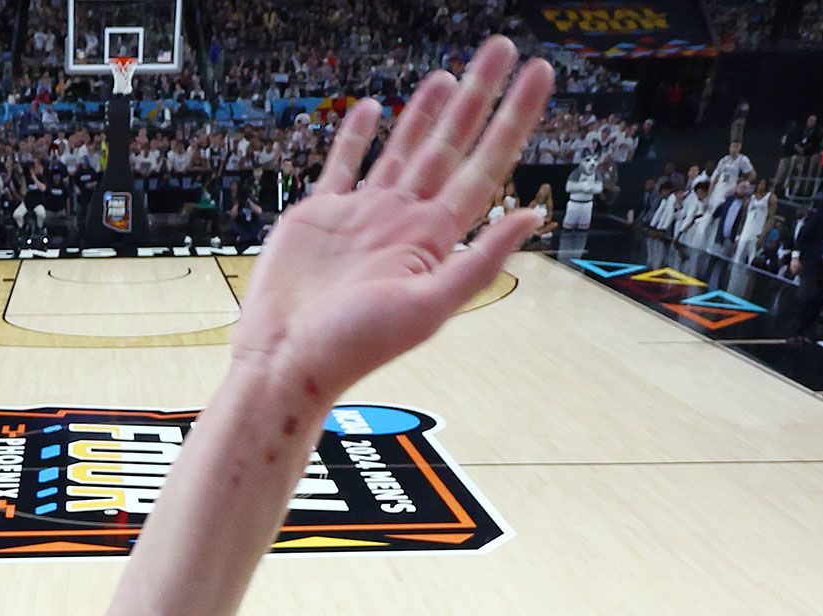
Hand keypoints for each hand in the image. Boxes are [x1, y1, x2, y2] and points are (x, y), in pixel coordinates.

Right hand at [231, 40, 551, 400]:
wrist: (286, 358)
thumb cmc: (353, 346)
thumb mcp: (429, 306)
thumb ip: (479, 261)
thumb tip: (531, 217)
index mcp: (432, 238)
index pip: (485, 165)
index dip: (513, 119)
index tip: (536, 78)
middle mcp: (403, 220)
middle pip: (450, 144)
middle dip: (478, 96)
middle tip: (500, 50)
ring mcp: (363, 214)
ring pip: (404, 148)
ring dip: (427, 111)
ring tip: (451, 76)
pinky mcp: (321, 214)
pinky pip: (344, 164)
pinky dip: (357, 135)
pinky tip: (374, 109)